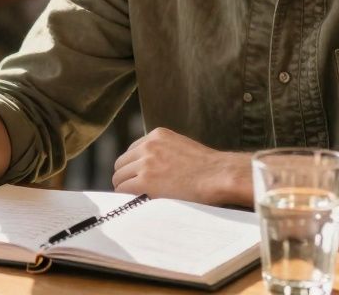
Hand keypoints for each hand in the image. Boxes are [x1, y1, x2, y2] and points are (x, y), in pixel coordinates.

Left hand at [112, 128, 251, 205]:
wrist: (219, 176)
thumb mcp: (182, 148)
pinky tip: (137, 202)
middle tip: (134, 191)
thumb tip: (151, 168)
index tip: (137, 177)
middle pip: (121, 163)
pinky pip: (123, 190)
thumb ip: (163, 152)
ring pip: (119, 177)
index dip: (133, 167)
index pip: (131, 151)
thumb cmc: (207, 168)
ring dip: (126, 188)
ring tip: (137, 198)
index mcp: (158, 135)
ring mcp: (146, 162)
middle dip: (126, 177)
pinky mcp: (145, 180)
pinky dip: (127, 197)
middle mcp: (148, 145)